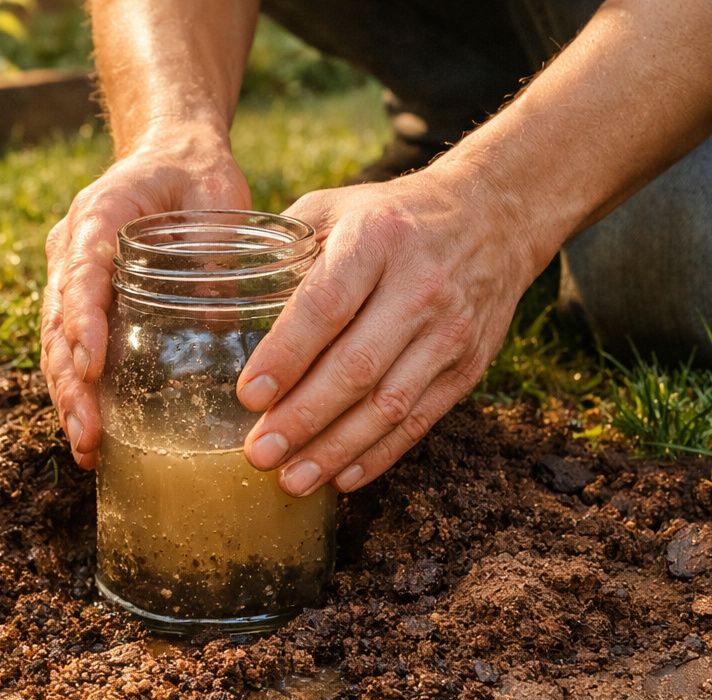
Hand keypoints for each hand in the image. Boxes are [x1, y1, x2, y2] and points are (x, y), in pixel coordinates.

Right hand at [41, 132, 249, 468]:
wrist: (169, 154)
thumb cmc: (196, 172)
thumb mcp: (218, 194)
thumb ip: (216, 246)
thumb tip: (220, 319)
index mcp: (98, 214)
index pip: (82, 271)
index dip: (84, 321)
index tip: (93, 365)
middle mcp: (71, 247)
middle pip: (57, 322)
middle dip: (71, 383)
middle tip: (88, 433)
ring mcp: (70, 276)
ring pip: (56, 344)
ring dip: (69, 398)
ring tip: (86, 448)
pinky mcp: (81, 299)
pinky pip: (69, 349)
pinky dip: (78, 391)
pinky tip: (93, 436)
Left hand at [235, 162, 545, 494]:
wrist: (494, 216)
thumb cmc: (392, 218)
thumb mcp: (337, 208)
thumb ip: (282, 248)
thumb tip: (217, 297)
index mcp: (377, 240)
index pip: (325, 306)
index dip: (285, 356)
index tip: (248, 396)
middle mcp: (419, 286)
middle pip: (357, 367)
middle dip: (303, 418)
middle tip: (258, 454)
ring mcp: (449, 331)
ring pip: (389, 405)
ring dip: (336, 449)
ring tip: (291, 479)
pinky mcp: (468, 366)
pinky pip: (420, 421)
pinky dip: (379, 456)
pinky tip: (341, 477)